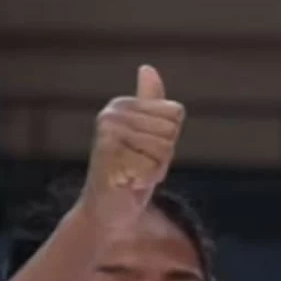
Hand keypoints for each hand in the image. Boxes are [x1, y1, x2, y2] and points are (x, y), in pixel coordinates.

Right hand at [80, 65, 184, 239]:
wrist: (106, 212)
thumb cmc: (129, 174)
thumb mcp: (147, 137)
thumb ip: (151, 105)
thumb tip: (148, 68)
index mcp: (122, 105)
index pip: (175, 115)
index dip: (169, 141)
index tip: (147, 153)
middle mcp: (112, 115)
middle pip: (170, 133)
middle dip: (162, 159)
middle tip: (139, 168)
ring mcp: (108, 135)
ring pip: (162, 151)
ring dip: (153, 171)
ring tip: (133, 175)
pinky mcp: (108, 157)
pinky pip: (149, 168)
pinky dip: (144, 182)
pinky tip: (127, 184)